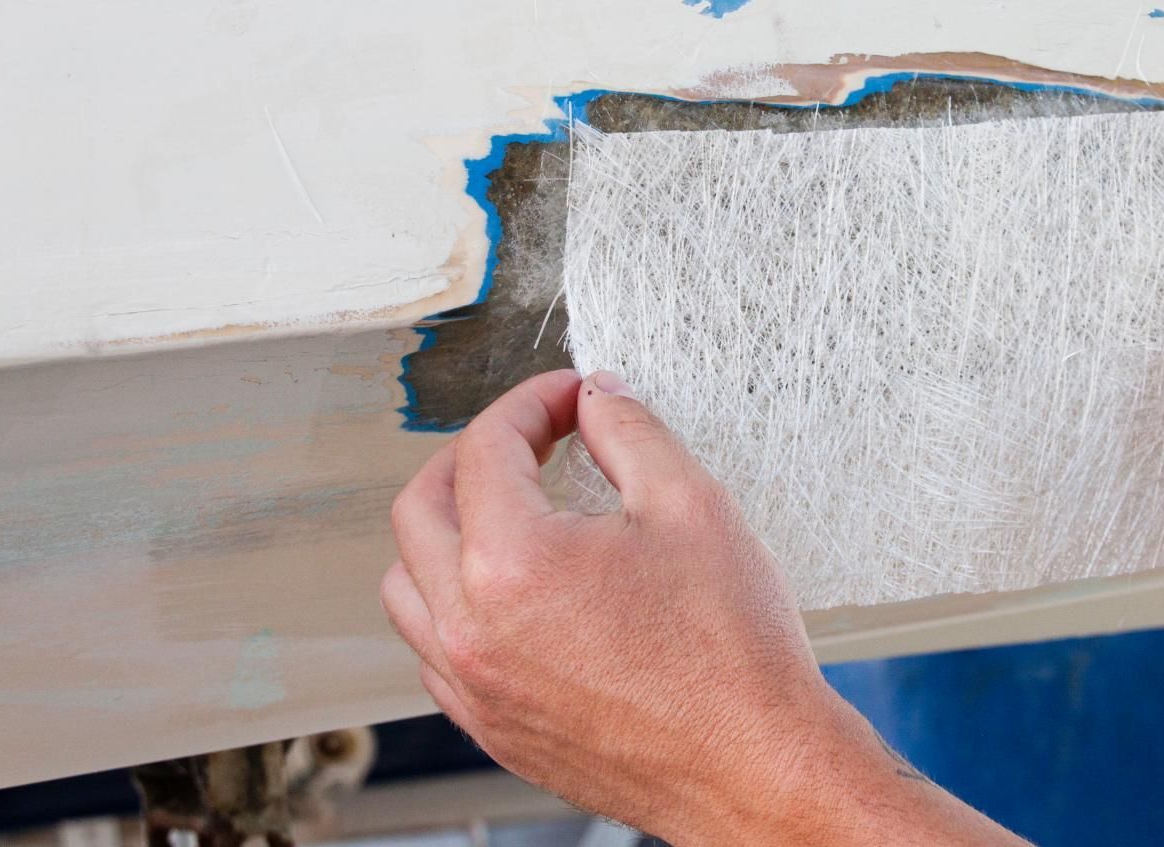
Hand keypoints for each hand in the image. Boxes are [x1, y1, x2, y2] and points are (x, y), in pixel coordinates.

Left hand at [380, 370, 1024, 845]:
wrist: (755, 767)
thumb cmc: (733, 651)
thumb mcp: (693, 506)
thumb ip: (630, 432)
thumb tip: (597, 397)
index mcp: (511, 564)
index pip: (483, 449)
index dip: (530, 404)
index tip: (570, 397)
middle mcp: (471, 629)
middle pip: (420, 508)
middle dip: (472, 456)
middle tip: (533, 439)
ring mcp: (474, 688)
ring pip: (407, 585)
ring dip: (447, 531)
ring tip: (511, 511)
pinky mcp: (492, 730)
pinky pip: (434, 650)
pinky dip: (455, 602)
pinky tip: (517, 591)